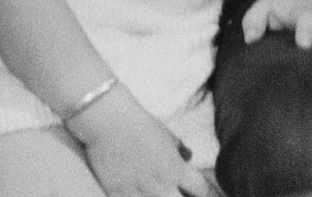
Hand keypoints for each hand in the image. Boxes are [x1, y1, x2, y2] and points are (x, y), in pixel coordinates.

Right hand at [69, 86, 211, 196]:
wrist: (109, 123)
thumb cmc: (140, 124)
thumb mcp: (167, 135)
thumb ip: (179, 150)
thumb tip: (187, 157)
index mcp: (176, 170)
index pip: (201, 190)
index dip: (203, 192)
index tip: (198, 191)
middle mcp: (161, 187)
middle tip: (177, 192)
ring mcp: (139, 194)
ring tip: (158, 193)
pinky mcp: (118, 196)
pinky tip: (138, 194)